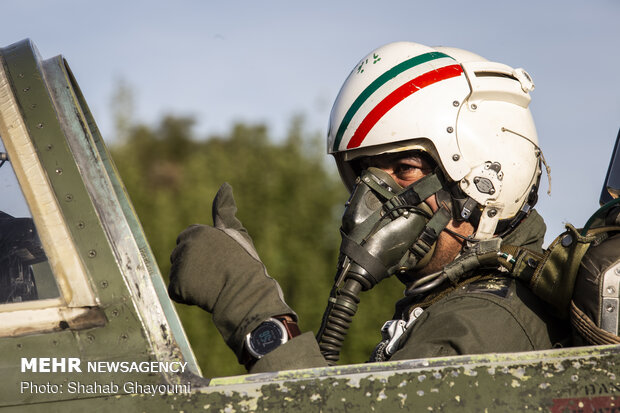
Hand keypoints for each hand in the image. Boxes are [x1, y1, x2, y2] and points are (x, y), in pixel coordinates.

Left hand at [168, 183, 295, 359]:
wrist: (245, 292)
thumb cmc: (244, 262)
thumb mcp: (236, 232)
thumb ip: (224, 210)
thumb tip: (225, 185)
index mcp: (196, 231)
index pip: (187, 239)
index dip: (202, 251)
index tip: (217, 258)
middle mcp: (184, 245)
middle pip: (179, 256)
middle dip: (192, 265)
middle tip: (214, 273)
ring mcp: (179, 266)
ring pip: (178, 274)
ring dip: (190, 281)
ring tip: (211, 284)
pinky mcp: (176, 286)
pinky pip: (176, 291)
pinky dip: (187, 296)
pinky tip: (204, 295)